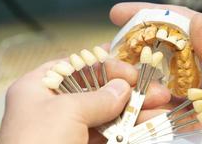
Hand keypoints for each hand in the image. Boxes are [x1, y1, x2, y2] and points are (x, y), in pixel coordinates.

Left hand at [0, 58, 170, 143]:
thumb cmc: (39, 142)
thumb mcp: (67, 111)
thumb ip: (99, 97)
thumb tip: (123, 87)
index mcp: (39, 88)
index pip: (76, 66)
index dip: (105, 65)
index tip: (131, 72)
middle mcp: (54, 105)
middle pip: (98, 89)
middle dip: (129, 89)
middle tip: (156, 90)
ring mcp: (70, 128)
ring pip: (109, 113)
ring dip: (136, 110)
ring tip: (162, 108)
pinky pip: (110, 133)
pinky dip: (130, 129)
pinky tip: (149, 123)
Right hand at [110, 2, 201, 123]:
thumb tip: (196, 26)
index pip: (178, 24)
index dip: (149, 15)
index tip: (119, 12)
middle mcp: (197, 66)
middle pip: (157, 52)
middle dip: (131, 50)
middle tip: (110, 52)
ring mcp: (191, 92)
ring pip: (153, 82)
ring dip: (134, 82)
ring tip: (122, 84)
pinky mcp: (189, 118)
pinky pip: (162, 113)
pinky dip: (147, 112)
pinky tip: (140, 111)